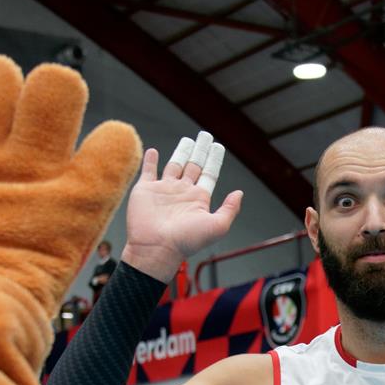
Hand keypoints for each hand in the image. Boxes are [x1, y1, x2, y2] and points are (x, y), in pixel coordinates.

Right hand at [120, 131, 242, 281]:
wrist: (156, 248)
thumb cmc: (186, 241)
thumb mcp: (217, 227)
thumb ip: (229, 209)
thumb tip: (239, 193)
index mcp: (198, 199)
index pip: (209, 174)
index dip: (214, 159)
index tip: (218, 146)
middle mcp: (182, 192)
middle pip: (193, 165)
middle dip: (199, 151)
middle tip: (204, 136)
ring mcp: (163, 190)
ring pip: (173, 165)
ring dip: (180, 152)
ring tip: (187, 140)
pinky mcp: (145, 190)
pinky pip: (148, 171)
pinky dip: (150, 160)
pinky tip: (153, 151)